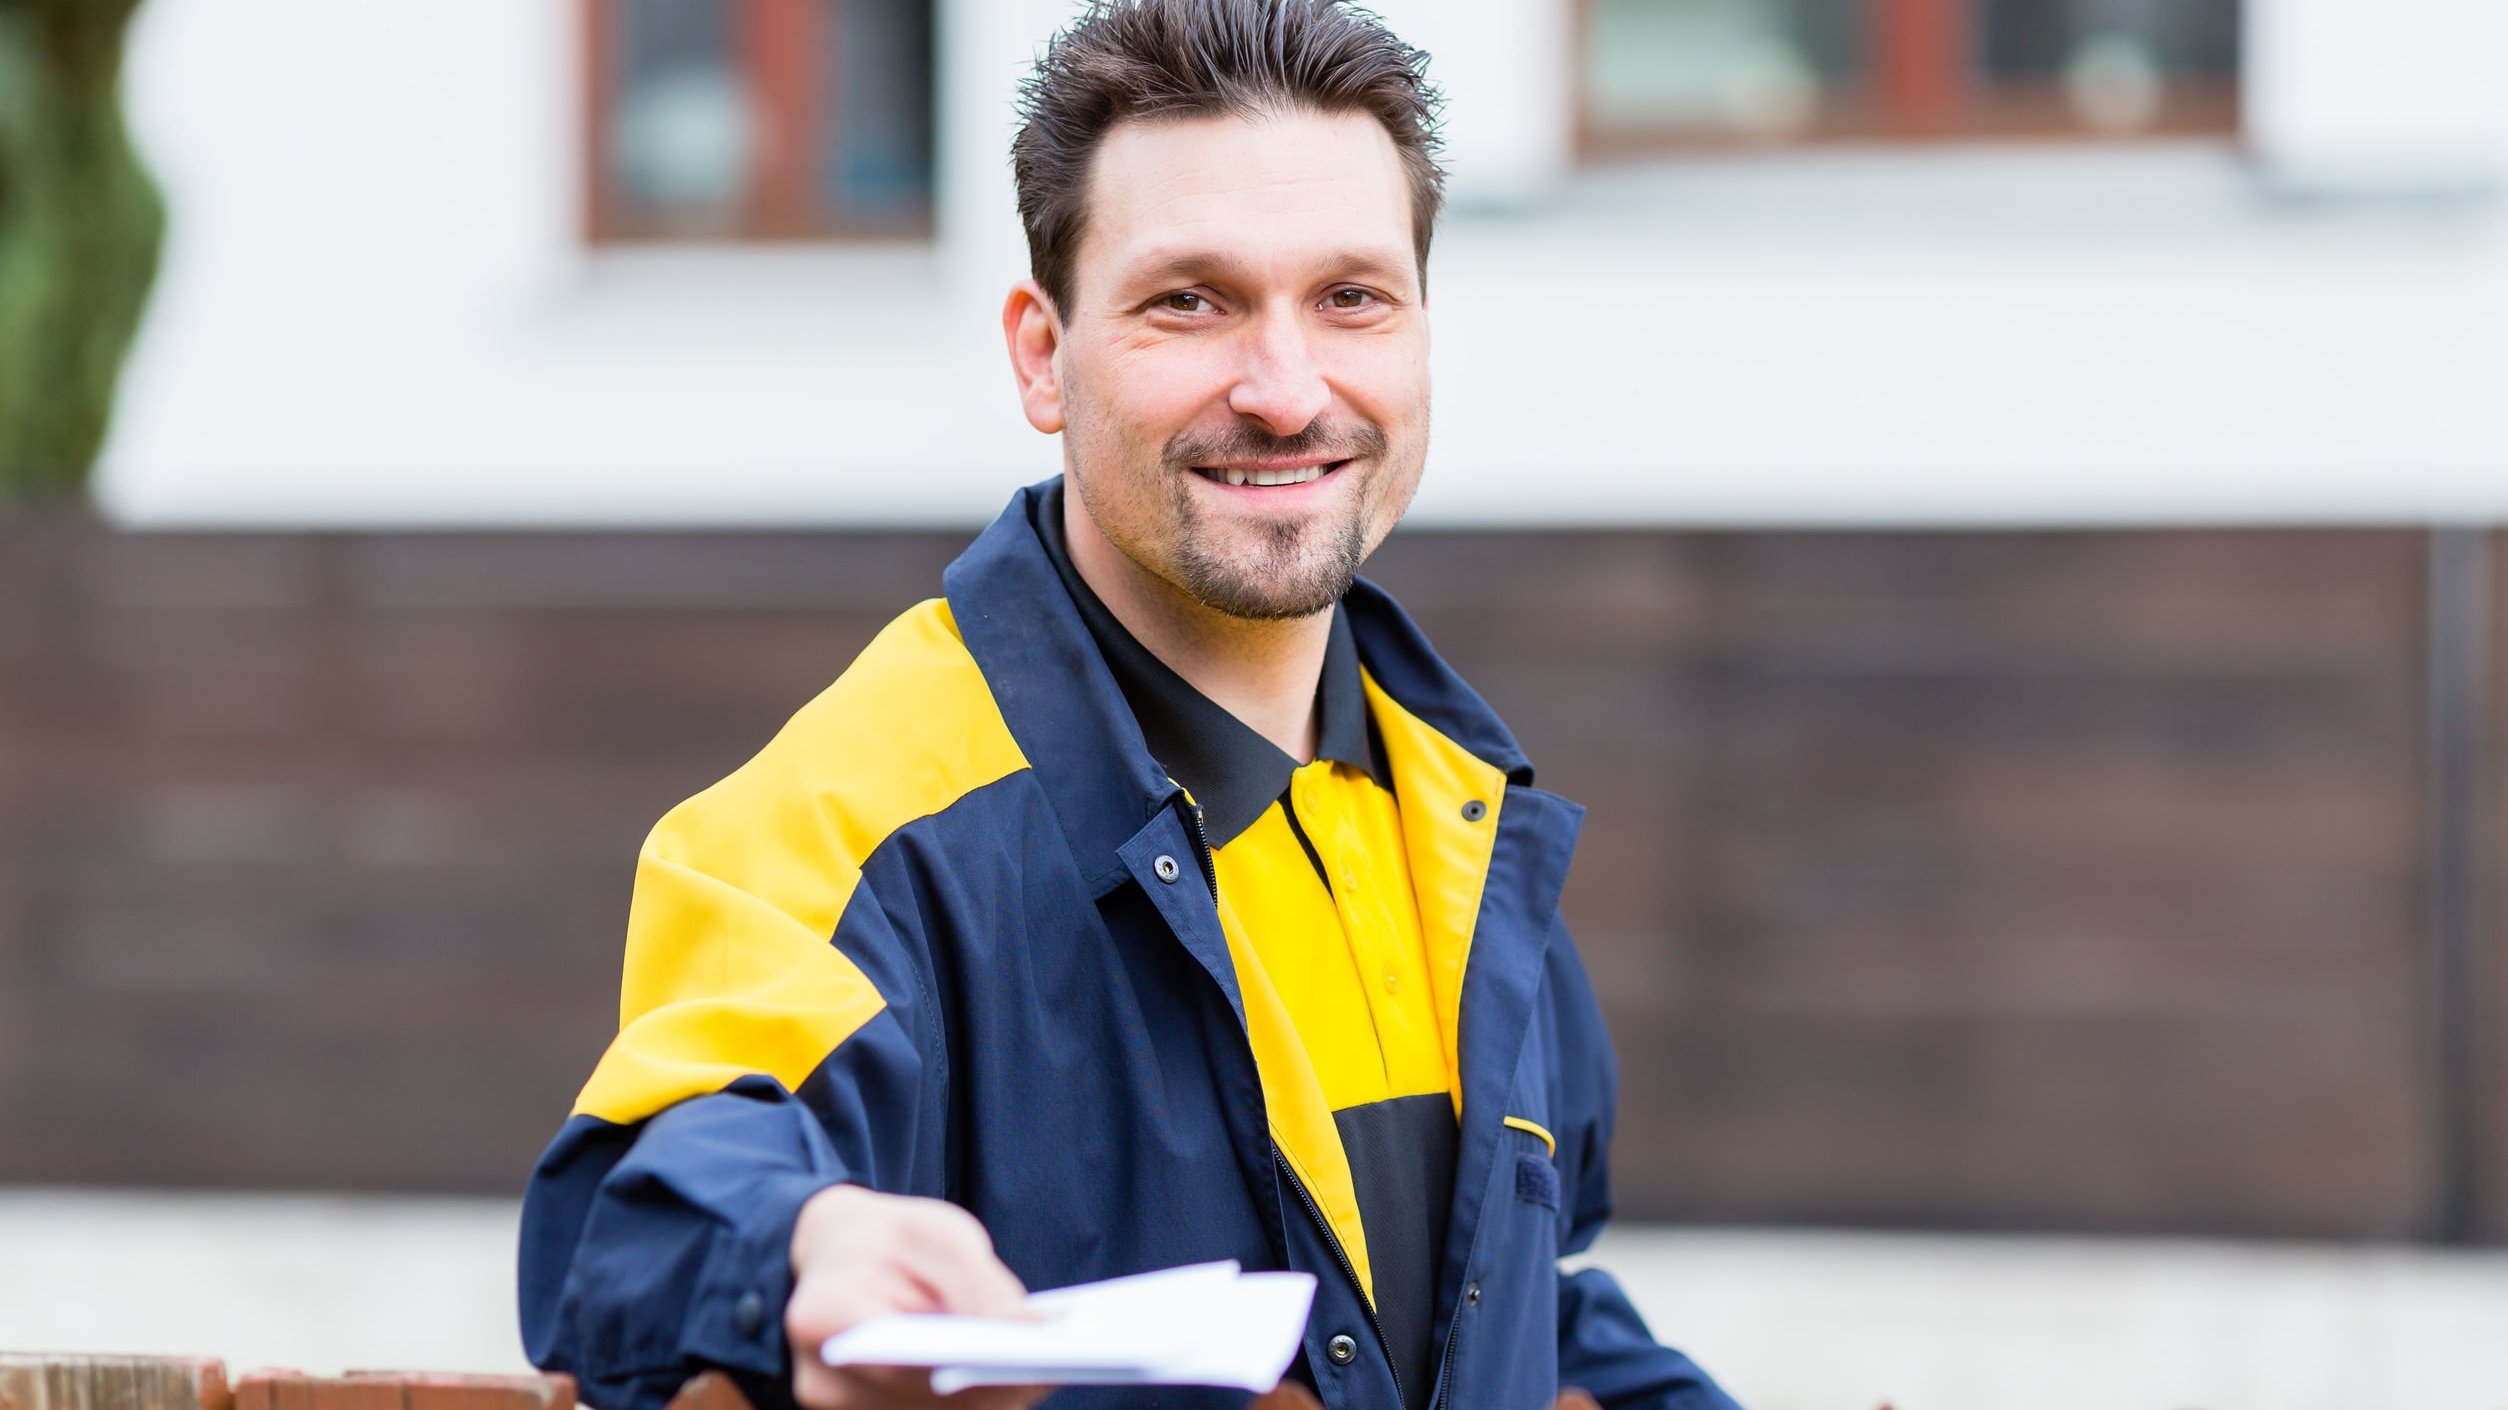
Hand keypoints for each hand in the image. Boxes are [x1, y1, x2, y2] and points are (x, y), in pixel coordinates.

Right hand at [785, 1184, 1043, 1409]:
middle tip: (1049, 1369)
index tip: (1034, 1360)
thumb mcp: (936, 1233)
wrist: (840, 1256)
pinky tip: (1008, 1378)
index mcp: (826, 1315)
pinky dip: (974, 1400)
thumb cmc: (890, 1240)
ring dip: (988, 1397)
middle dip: (993, 1386)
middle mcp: (824, 1377)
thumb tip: (1028, 1330)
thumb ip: (978, 1283)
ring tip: (1034, 1370)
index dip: (973, 1367)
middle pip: (924, 1401)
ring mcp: (840, 1407)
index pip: (907, 1359)